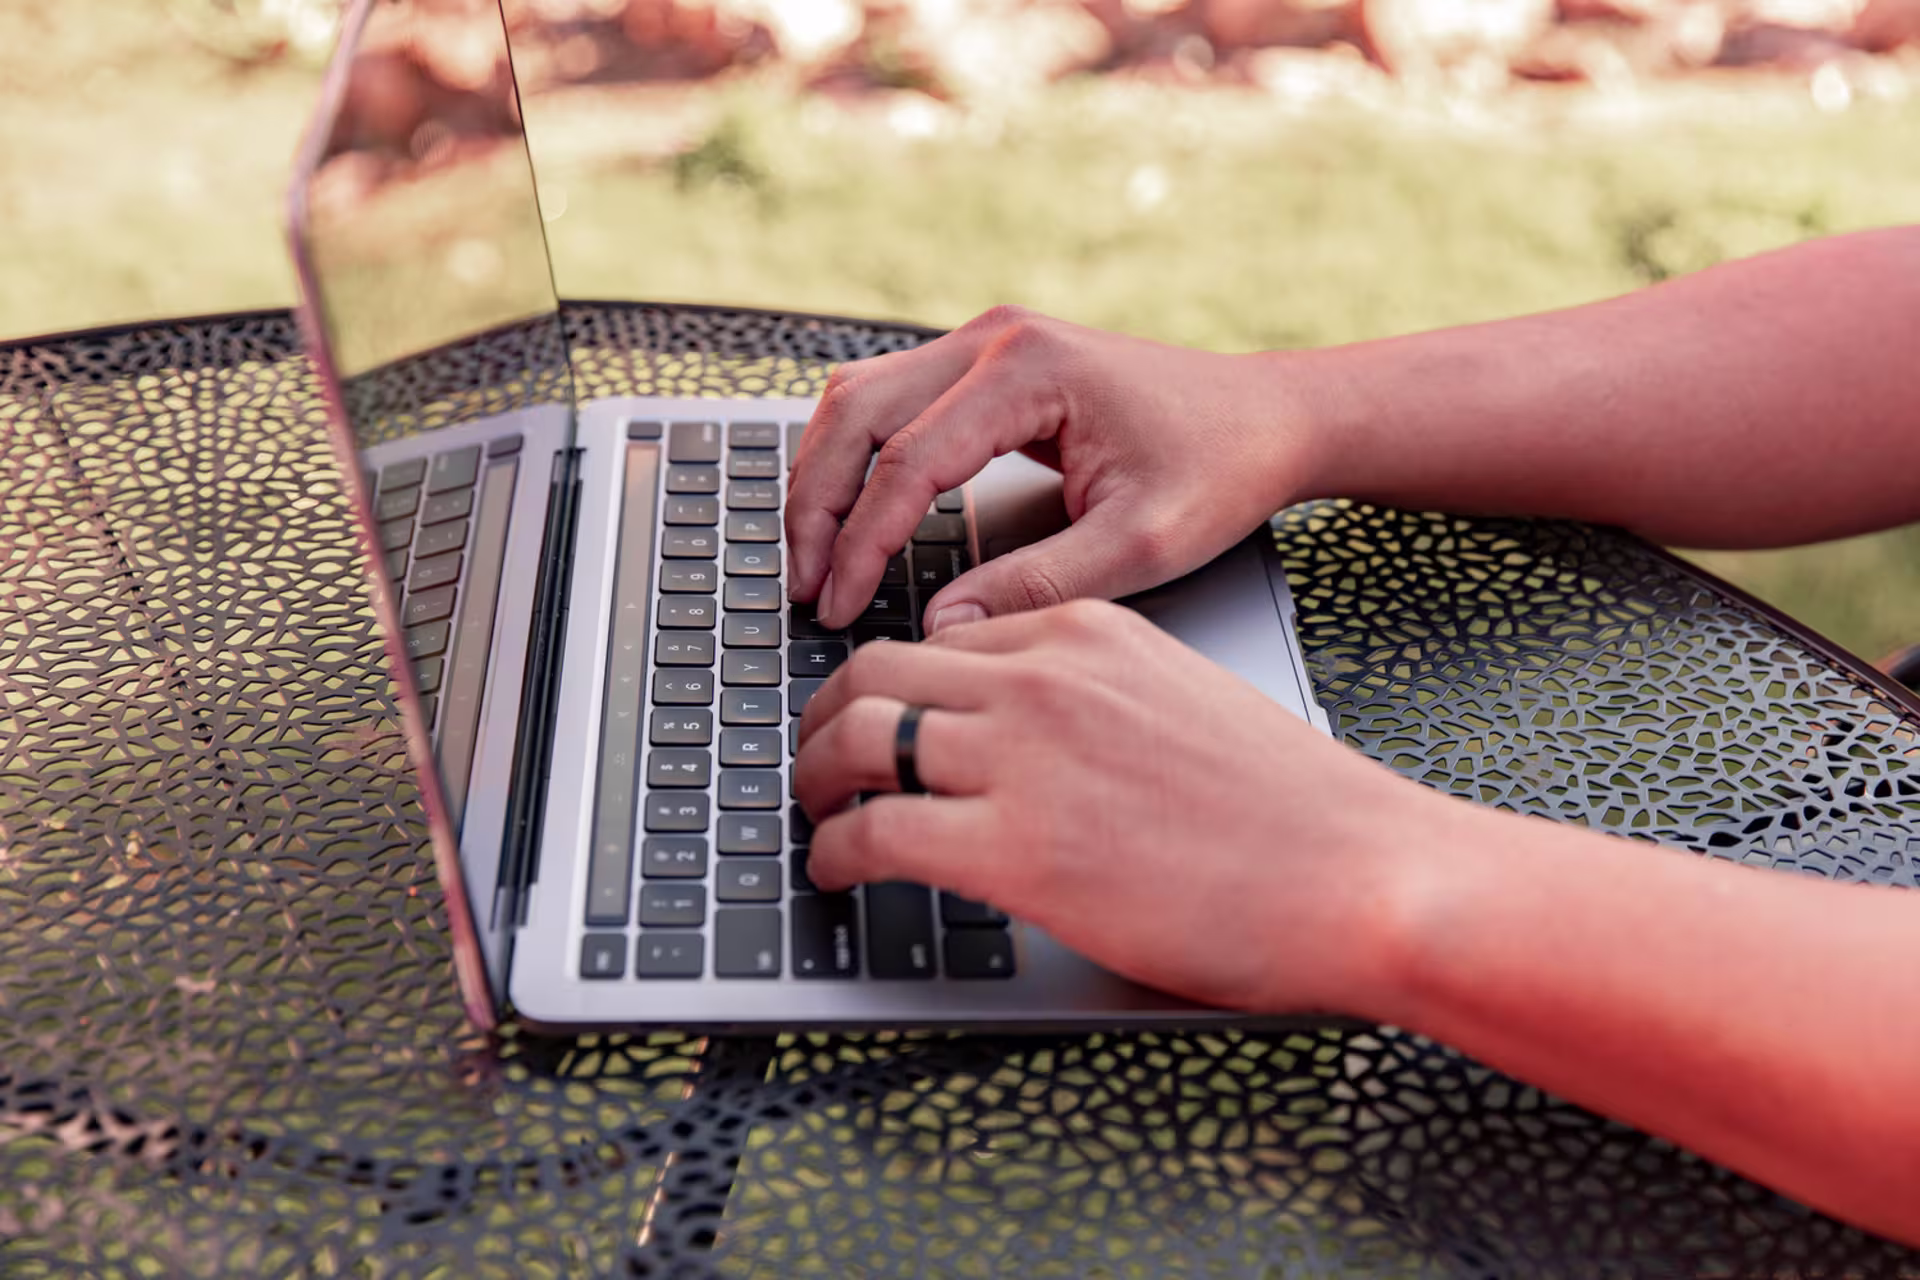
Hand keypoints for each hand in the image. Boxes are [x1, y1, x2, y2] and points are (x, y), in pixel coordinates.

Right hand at [784, 306, 1323, 631]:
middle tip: (805, 583)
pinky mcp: (986, 362)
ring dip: (824, 474)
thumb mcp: (1139, 546)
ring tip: (813, 555)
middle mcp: (994, 337)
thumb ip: (1035, 587)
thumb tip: (942, 630)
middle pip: (856, 412)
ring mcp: (985, 341)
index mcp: (1029, 370)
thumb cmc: (1220, 468)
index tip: (842, 606)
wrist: (1269, 416)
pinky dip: (856, 456)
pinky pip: (890, 400)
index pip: (909, 461)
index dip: (863, 542)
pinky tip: (847, 512)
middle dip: (816, 503)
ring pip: (859, 397)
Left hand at [791, 600, 1443, 1013]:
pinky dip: (834, 852)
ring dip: (812, 780)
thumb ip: (1090, 705)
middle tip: (814, 759)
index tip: (871, 717)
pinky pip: (873, 832)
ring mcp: (1024, 755)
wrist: (1364, 871)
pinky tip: (837, 873)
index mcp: (1086, 629)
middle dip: (824, 716)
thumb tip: (1021, 748)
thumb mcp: (1178, 704)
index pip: (942, 634)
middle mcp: (1043, 675)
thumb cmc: (1294, 810)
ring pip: (856, 737)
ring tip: (813, 815)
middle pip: (875, 668)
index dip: (888, 681)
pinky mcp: (1015, 846)